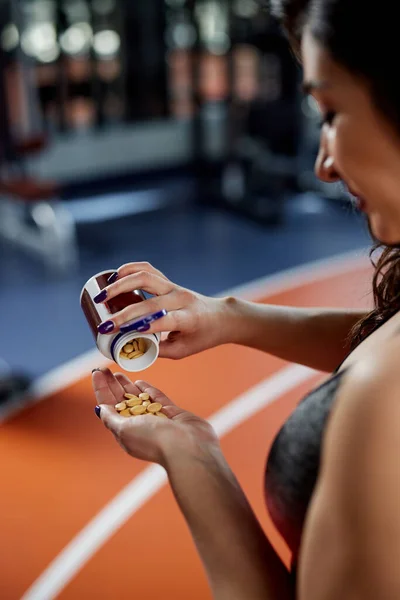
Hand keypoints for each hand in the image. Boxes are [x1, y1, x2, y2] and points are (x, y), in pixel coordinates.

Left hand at [93, 368, 218, 464]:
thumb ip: (111, 418)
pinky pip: (156, 398)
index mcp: (124, 431)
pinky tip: (140, 382)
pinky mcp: (171, 414)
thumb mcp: (124, 429)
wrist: (185, 447)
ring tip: (119, 373)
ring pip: (137, 398)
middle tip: (105, 369)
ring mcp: (155, 419)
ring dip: (127, 385)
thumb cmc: (153, 441)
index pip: (108, 406)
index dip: (101, 389)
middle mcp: (138, 425)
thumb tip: (99, 409)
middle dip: (112, 384)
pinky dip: (148, 390)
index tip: (97, 373)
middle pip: (120, 401)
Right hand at [97, 262, 233, 358]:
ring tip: (102, 295)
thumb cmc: (200, 337)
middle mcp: (182, 299)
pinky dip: (130, 269)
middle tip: (104, 323)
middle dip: (124, 313)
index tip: (125, 332)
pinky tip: (114, 276)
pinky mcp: (168, 281)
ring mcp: (174, 287)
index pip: (167, 320)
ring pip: (146, 277)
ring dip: (122, 284)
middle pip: (151, 302)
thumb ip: (157, 350)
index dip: (147, 324)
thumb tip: (127, 350)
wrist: (220, 317)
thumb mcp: (182, 350)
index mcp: (189, 318)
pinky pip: (148, 269)